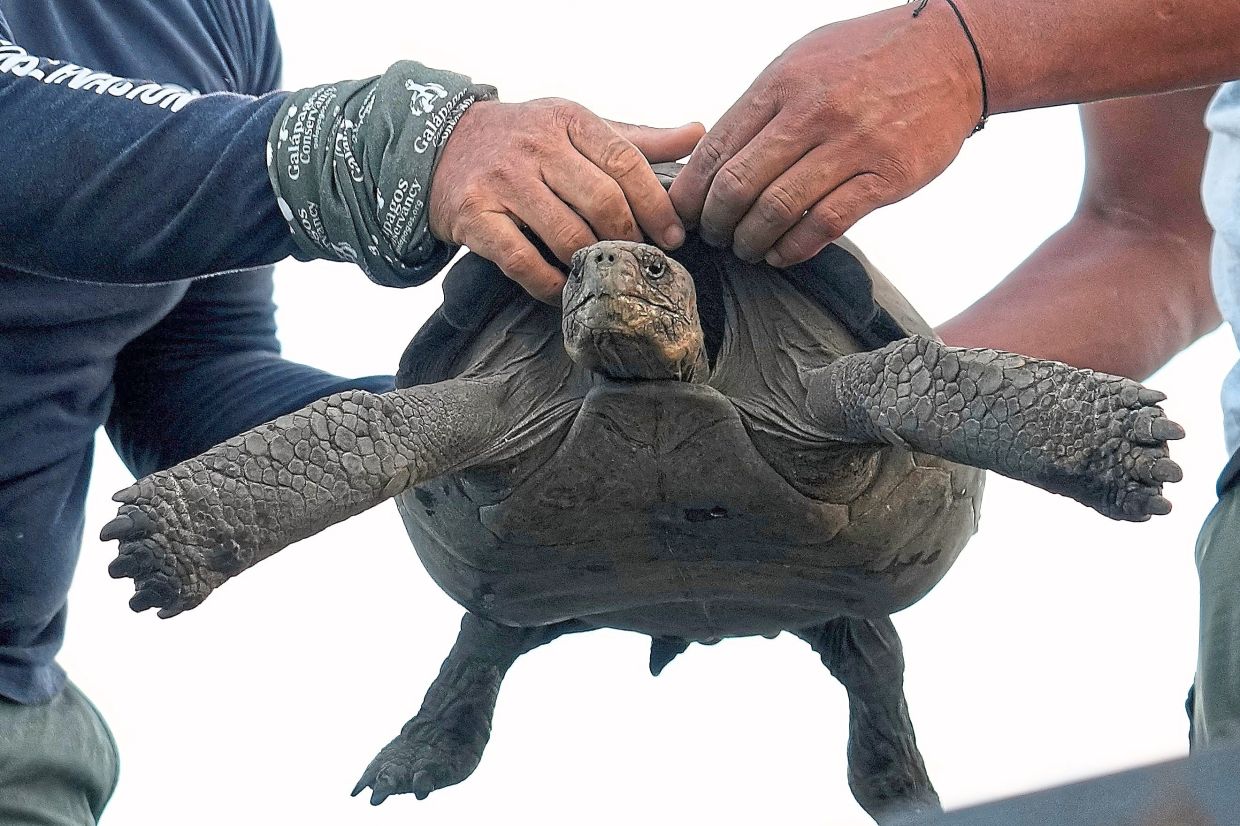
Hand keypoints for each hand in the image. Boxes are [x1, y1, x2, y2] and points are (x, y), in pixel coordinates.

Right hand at [430, 99, 703, 302]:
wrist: (441, 146)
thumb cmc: (524, 140)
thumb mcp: (576, 126)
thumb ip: (636, 139)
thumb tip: (697, 134)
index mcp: (568, 119)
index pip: (625, 162)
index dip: (656, 203)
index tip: (674, 234)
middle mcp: (535, 146)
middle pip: (602, 201)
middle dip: (630, 237)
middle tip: (641, 258)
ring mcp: (503, 182)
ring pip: (567, 235)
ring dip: (594, 262)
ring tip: (607, 273)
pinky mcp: (475, 217)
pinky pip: (523, 262)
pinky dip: (550, 284)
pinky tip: (566, 289)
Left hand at [669, 5, 981, 266]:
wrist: (952, 52)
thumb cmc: (867, 59)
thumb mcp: (804, 62)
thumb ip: (762, 106)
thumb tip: (713, 154)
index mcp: (782, 83)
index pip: (716, 149)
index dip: (691, 192)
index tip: (684, 214)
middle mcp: (813, 112)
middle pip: (738, 184)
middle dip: (715, 222)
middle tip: (714, 236)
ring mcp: (852, 144)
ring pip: (777, 210)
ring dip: (751, 241)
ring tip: (746, 248)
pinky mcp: (887, 175)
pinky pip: (826, 224)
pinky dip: (794, 248)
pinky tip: (781, 254)